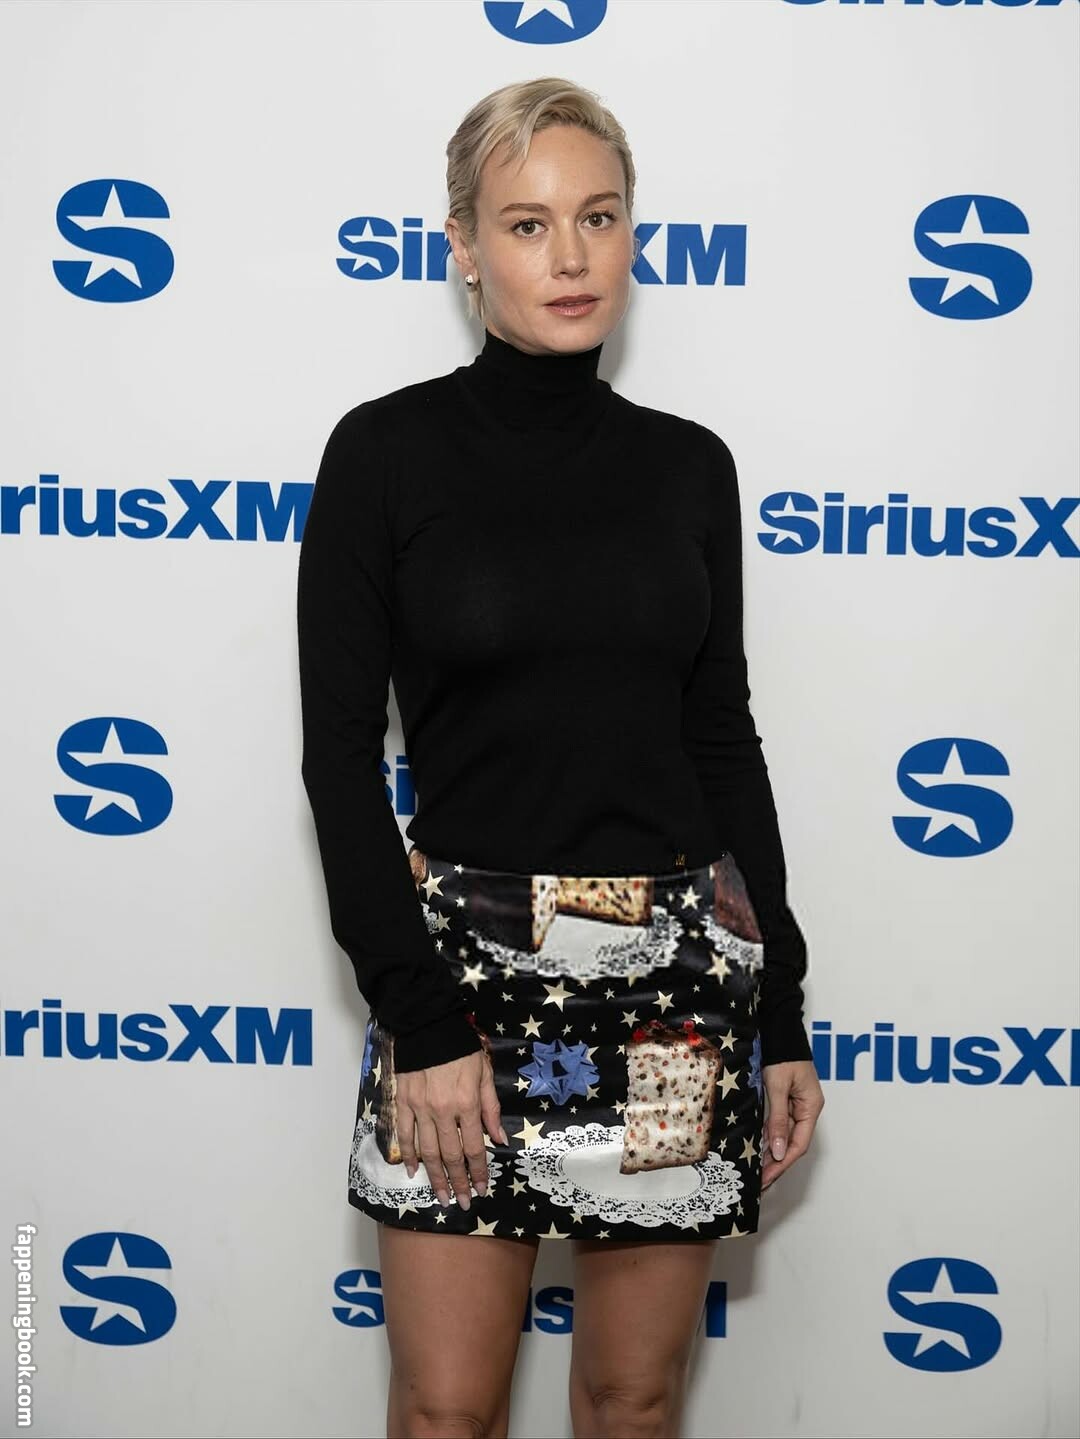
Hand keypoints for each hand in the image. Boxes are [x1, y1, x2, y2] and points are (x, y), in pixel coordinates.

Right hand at [395, 1048, 506, 1209]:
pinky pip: (404, 1135)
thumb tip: (499, 1140)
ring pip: (427, 1151)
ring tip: (440, 1196)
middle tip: (460, 1202)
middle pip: (451, 1155)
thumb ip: (491, 1108)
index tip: (481, 1189)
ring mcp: (420, 1109)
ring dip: (434, 1177)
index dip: (479, 1171)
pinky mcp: (402, 1102)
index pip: (475, 1147)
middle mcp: (443, 1111)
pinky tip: (412, 1170)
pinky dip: (407, 1155)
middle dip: (457, 1181)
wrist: (428, 1025)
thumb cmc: (461, 1048)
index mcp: (467, 1104)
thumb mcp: (484, 1074)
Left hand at [761, 1059, 823, 1190]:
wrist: (780, 1031)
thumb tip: (778, 1151)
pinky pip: (778, 1124)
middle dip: (777, 1163)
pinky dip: (769, 1137)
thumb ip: (778, 1119)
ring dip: (772, 1152)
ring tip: (757, 1171)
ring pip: (785, 1135)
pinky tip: (758, 1149)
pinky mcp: (786, 1100)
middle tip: (760, 1181)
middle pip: (793, 1143)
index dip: (783, 1163)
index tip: (767, 1177)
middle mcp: (806, 1109)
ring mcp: (796, 1105)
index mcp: (811, 1107)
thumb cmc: (782, 1055)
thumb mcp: (778, 1087)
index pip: (799, 1144)